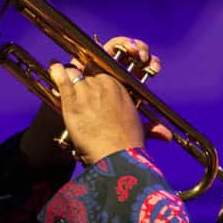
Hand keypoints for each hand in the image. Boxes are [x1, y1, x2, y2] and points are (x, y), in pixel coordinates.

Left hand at [40, 36, 169, 165]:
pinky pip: (63, 80)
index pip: (105, 76)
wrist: (115, 155)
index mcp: (121, 89)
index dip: (98, 81)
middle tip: (79, 92)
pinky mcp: (73, 101)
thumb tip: (167, 136)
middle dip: (83, 82)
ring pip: (75, 75)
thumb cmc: (128, 144)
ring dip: (70, 78)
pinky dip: (57, 72)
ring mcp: (89, 92)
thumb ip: (152, 128)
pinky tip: (54, 67)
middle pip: (89, 75)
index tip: (93, 89)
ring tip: (65, 78)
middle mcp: (106, 86)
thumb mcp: (141, 131)